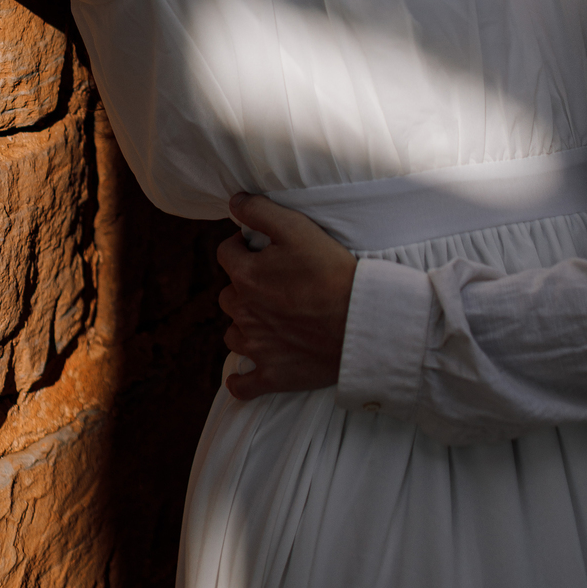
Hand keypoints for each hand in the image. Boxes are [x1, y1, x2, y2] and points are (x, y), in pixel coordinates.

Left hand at [217, 193, 357, 400]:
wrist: (360, 321)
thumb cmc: (331, 271)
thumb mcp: (297, 228)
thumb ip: (260, 211)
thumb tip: (234, 202)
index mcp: (245, 276)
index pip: (226, 253)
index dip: (241, 246)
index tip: (259, 247)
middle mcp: (244, 313)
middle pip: (228, 294)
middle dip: (243, 285)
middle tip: (273, 282)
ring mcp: (257, 348)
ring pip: (233, 334)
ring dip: (244, 325)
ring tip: (268, 320)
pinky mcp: (273, 375)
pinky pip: (243, 385)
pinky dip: (241, 381)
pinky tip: (244, 376)